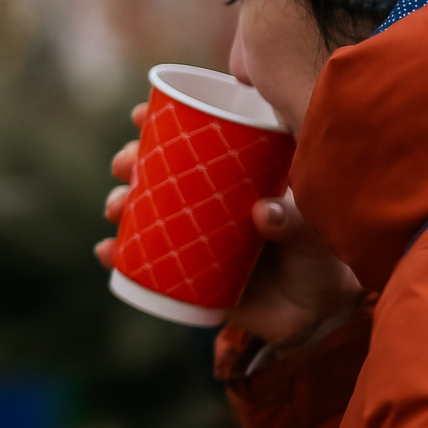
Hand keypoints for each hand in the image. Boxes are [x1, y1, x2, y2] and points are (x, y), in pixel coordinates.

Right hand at [93, 105, 362, 349]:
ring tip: (116, 207)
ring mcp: (193, 235)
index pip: (195, 140)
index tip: (141, 116)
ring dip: (121, 203)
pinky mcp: (184, 272)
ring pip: (146, 212)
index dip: (163, 125)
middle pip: (160, 172)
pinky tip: (106, 251)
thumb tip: (262, 211)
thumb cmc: (321, 258)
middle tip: (125, 165)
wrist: (316, 312)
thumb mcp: (315, 233)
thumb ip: (297, 221)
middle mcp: (208, 200)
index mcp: (236, 176)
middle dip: (132, 163)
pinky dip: (120, 256)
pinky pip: (144, 260)